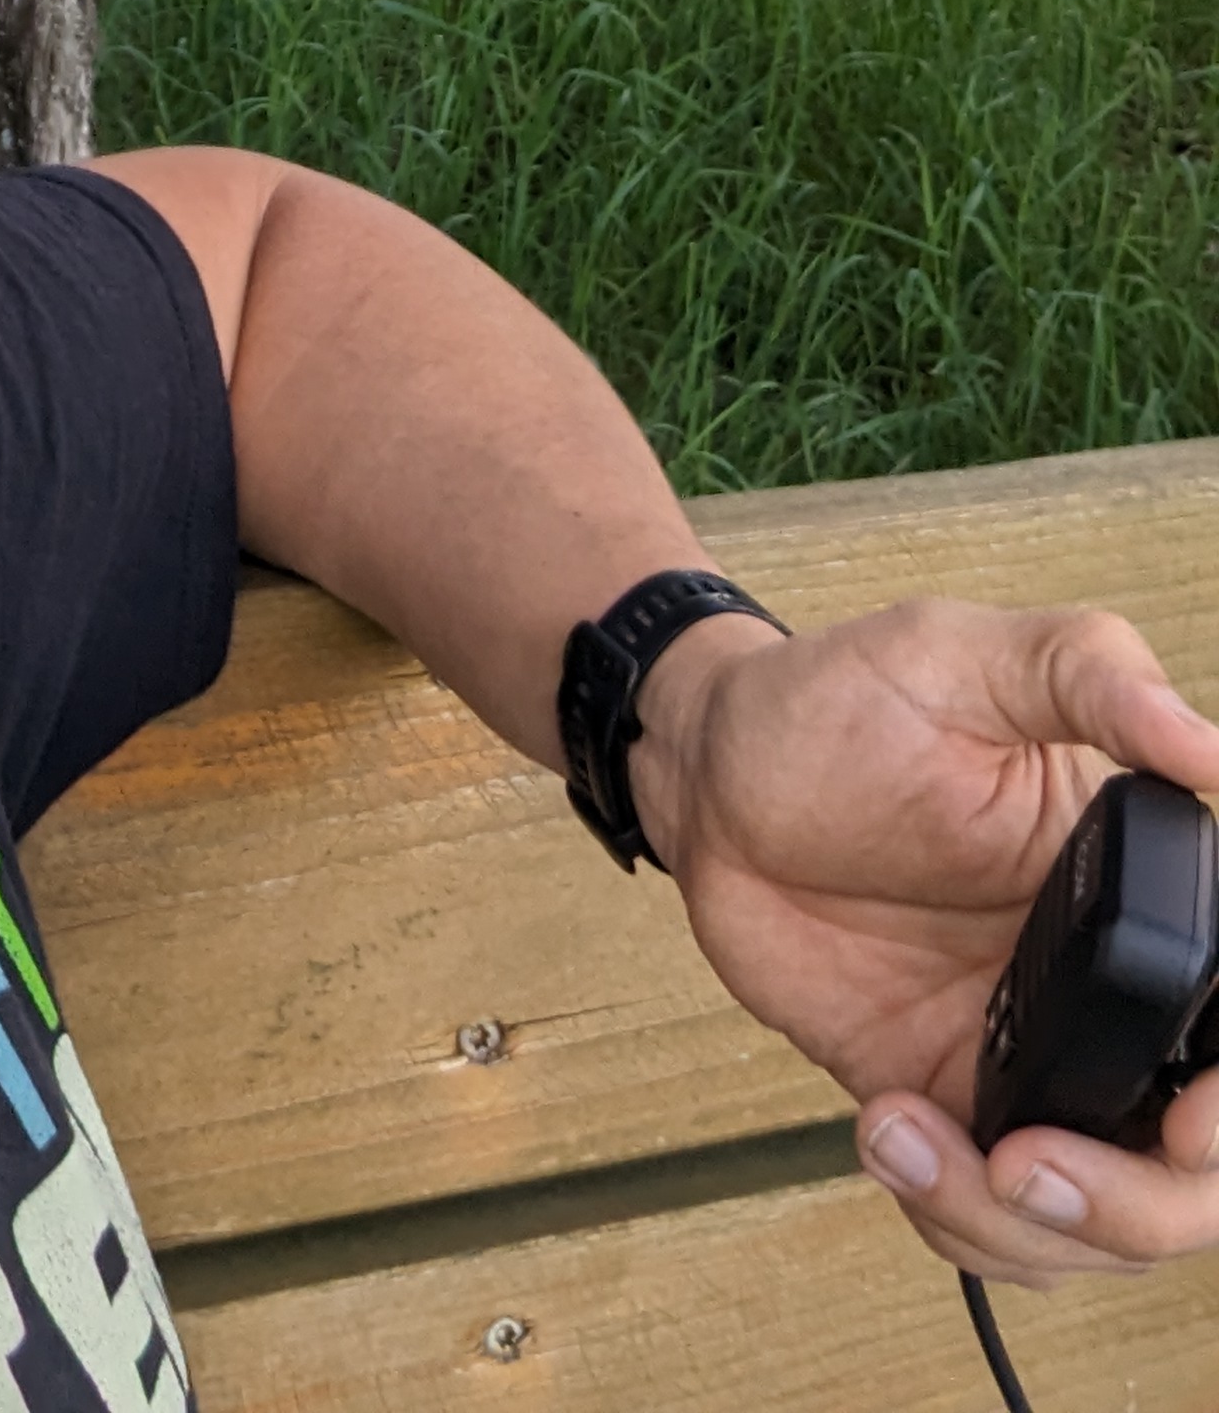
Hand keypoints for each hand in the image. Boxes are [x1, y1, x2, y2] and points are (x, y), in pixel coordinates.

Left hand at [630, 600, 1218, 1287]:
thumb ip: (1090, 672)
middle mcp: (1107, 995)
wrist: (712, 770)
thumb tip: (1209, 751)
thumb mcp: (961, 653)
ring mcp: (1028, 1058)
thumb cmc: (839, 699)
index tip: (1183, 1124)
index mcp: (1145, 900)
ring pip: (1095, 1222)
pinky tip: (885, 1129)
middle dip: (1134, 1207)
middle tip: (1030, 1166)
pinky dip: (950, 1213)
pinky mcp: (945, 1099)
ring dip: (1026, 1227)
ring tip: (915, 1139)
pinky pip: (989, 1217)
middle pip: (1191, 1170)